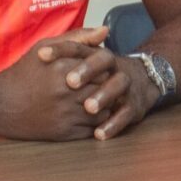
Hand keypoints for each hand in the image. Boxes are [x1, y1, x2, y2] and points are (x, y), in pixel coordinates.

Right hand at [0, 28, 111, 140]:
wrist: (1, 105)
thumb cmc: (24, 73)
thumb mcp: (45, 47)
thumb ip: (77, 37)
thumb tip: (105, 30)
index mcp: (62, 67)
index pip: (102, 67)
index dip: (103, 67)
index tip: (97, 69)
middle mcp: (65, 91)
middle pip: (105, 88)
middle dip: (105, 86)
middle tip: (98, 84)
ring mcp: (66, 114)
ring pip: (104, 110)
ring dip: (103, 105)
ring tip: (92, 98)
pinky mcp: (65, 133)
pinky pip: (94, 128)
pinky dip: (94, 122)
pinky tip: (83, 113)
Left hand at [38, 37, 160, 140]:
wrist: (140, 82)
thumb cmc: (100, 72)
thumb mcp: (82, 59)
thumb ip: (62, 54)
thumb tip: (40, 51)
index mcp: (96, 52)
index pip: (77, 46)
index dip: (59, 49)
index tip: (41, 55)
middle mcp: (112, 65)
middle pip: (102, 61)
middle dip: (87, 70)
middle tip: (70, 82)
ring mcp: (125, 85)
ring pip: (117, 86)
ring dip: (103, 96)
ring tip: (87, 107)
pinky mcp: (133, 106)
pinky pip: (125, 114)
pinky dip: (113, 124)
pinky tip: (98, 134)